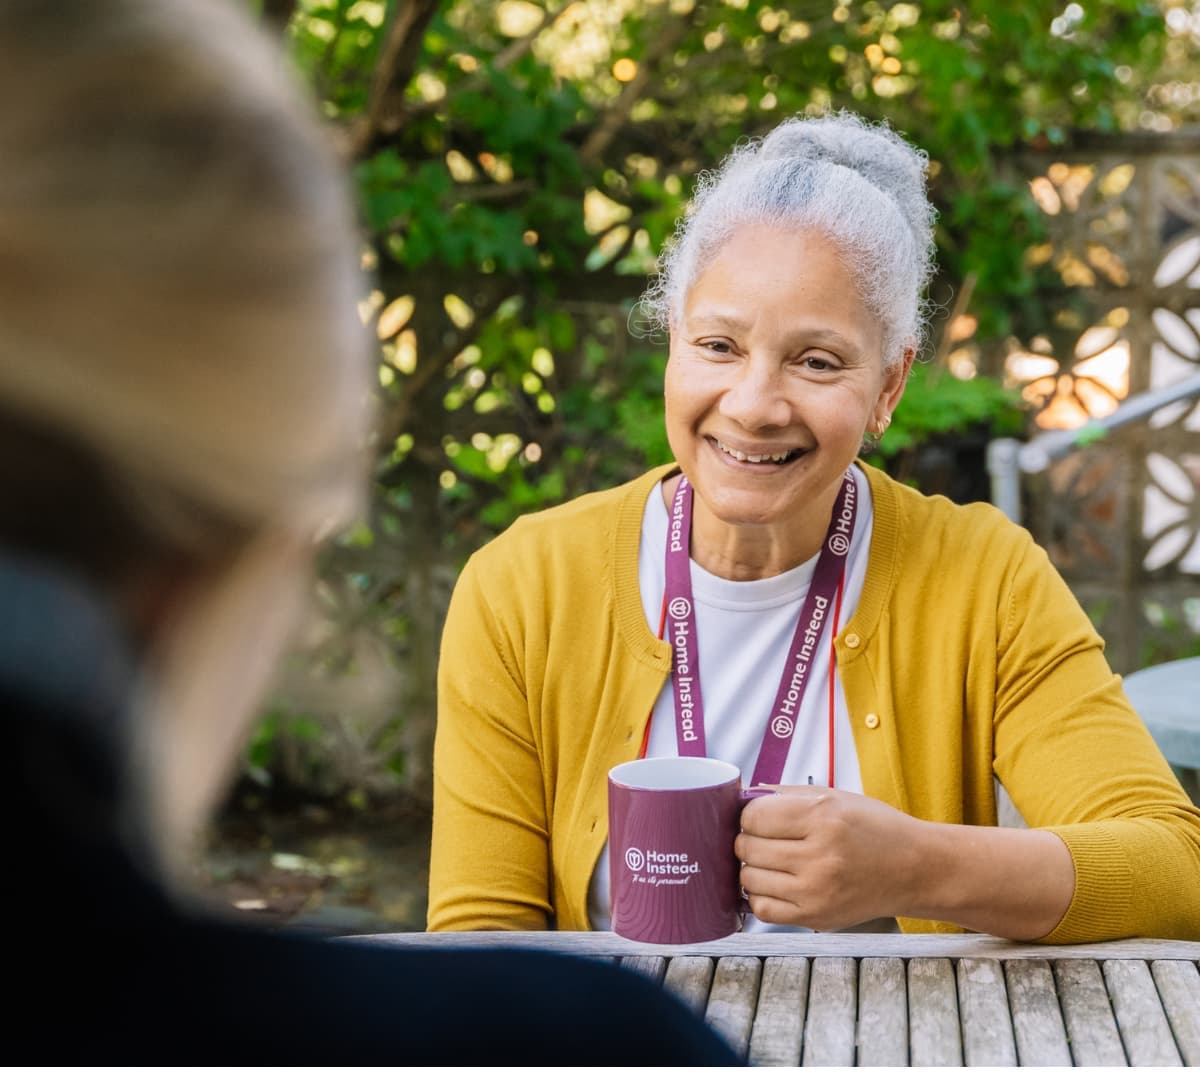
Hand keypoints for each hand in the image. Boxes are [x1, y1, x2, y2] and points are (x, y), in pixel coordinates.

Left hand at [734, 786, 923, 930]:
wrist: (915, 869)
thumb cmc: (875, 829)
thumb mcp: (835, 796)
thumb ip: (786, 795)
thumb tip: (742, 797)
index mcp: (822, 817)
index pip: (753, 817)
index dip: (748, 816)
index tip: (757, 817)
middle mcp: (819, 856)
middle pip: (748, 848)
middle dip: (747, 840)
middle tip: (762, 838)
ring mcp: (816, 891)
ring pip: (749, 879)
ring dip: (751, 868)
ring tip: (770, 861)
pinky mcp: (816, 917)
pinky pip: (763, 909)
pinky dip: (760, 895)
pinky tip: (774, 883)